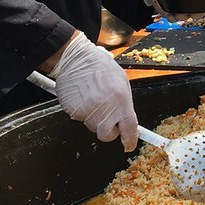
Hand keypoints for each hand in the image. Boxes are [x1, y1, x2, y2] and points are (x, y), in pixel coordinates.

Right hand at [48, 32, 137, 150]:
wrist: (76, 58)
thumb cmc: (100, 67)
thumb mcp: (122, 81)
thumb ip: (125, 104)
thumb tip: (127, 121)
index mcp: (121, 99)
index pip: (129, 128)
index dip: (130, 140)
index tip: (129, 145)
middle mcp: (105, 108)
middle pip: (107, 135)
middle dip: (109, 131)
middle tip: (107, 118)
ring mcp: (87, 111)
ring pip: (92, 127)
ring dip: (95, 118)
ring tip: (94, 99)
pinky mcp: (73, 111)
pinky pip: (80, 119)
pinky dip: (82, 112)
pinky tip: (83, 97)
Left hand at [142, 0, 204, 18]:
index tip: (202, 6)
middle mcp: (189, 3)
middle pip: (196, 15)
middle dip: (194, 14)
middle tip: (188, 8)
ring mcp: (179, 9)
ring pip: (184, 18)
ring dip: (181, 15)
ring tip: (176, 8)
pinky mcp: (169, 12)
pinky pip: (172, 19)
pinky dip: (171, 18)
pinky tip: (170, 12)